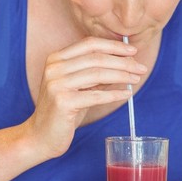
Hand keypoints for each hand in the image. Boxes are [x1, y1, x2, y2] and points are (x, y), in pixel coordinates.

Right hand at [28, 37, 145, 158]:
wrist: (40, 136)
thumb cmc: (63, 110)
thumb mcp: (78, 86)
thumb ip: (95, 72)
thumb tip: (125, 62)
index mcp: (56, 58)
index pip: (89, 44)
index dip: (113, 46)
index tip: (133, 51)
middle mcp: (54, 68)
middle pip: (96, 58)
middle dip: (123, 61)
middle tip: (141, 67)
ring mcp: (57, 84)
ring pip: (98, 74)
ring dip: (122, 75)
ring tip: (137, 79)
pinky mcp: (63, 102)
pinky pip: (96, 95)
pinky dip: (115, 93)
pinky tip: (127, 93)